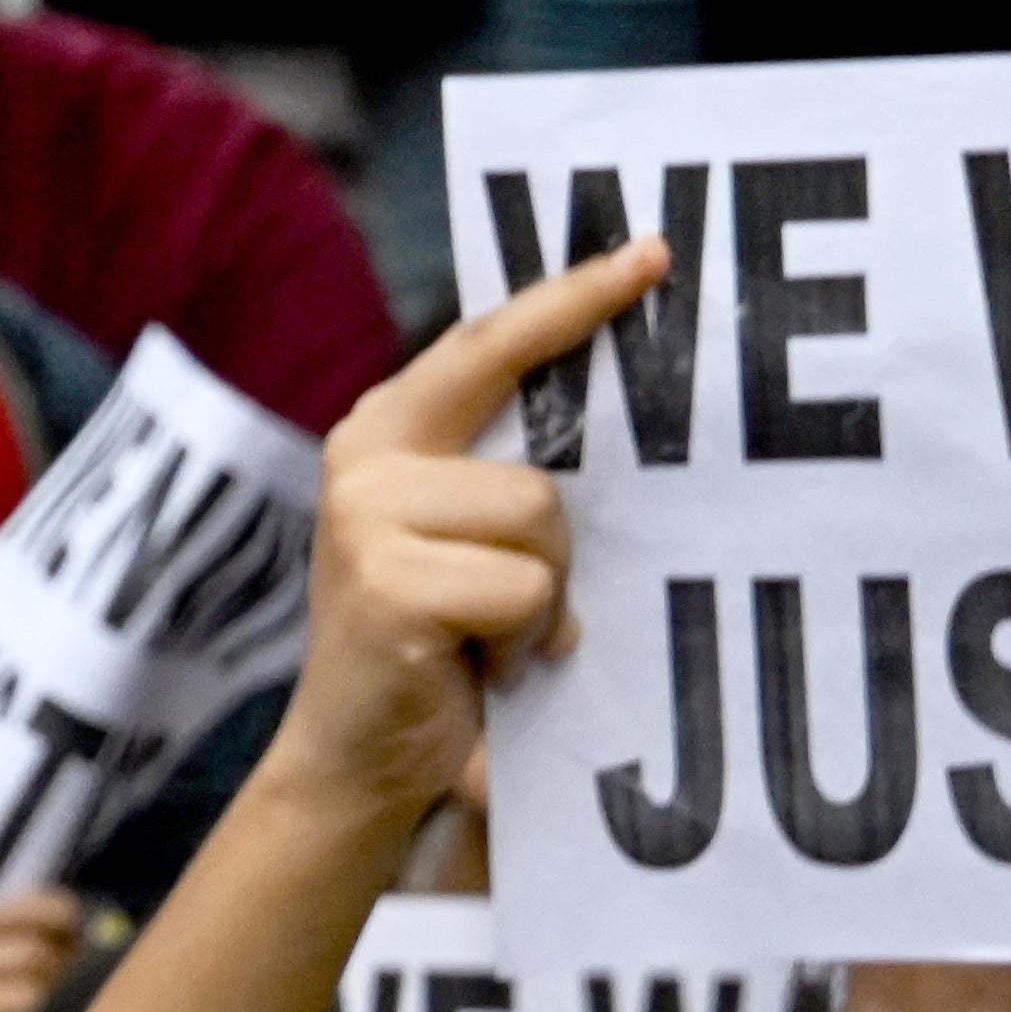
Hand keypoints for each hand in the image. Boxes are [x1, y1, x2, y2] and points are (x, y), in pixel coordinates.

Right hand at [258, 237, 670, 834]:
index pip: (489, 346)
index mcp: (388, 429)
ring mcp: (366, 515)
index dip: (573, 299)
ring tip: (492, 640)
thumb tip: (624, 420)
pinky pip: (521, 589)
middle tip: (531, 606)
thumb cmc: (437, 645)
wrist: (355, 755)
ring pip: (537, 522)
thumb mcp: (466, 537)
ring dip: (542, 599)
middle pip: (540, 469)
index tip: (655, 256)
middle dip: (558, 549)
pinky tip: (481, 668)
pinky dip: (525, 639)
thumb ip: (504, 473)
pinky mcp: (384, 581)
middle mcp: (365, 455)